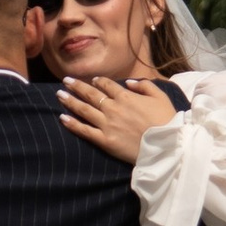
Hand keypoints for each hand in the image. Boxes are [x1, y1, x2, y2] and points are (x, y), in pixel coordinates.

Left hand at [57, 71, 177, 168]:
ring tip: (59, 94)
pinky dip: (72, 124)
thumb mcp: (160, 96)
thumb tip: (129, 82)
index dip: (98, 81)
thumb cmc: (166, 120)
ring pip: (84, 110)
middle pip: (90, 94)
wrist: (165, 145)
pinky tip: (62, 118)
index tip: (92, 80)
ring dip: (70, 101)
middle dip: (77, 86)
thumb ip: (144, 86)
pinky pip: (84, 130)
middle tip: (65, 81)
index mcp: (126, 96)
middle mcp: (113, 108)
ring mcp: (107, 124)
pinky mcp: (104, 140)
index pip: (107, 85)